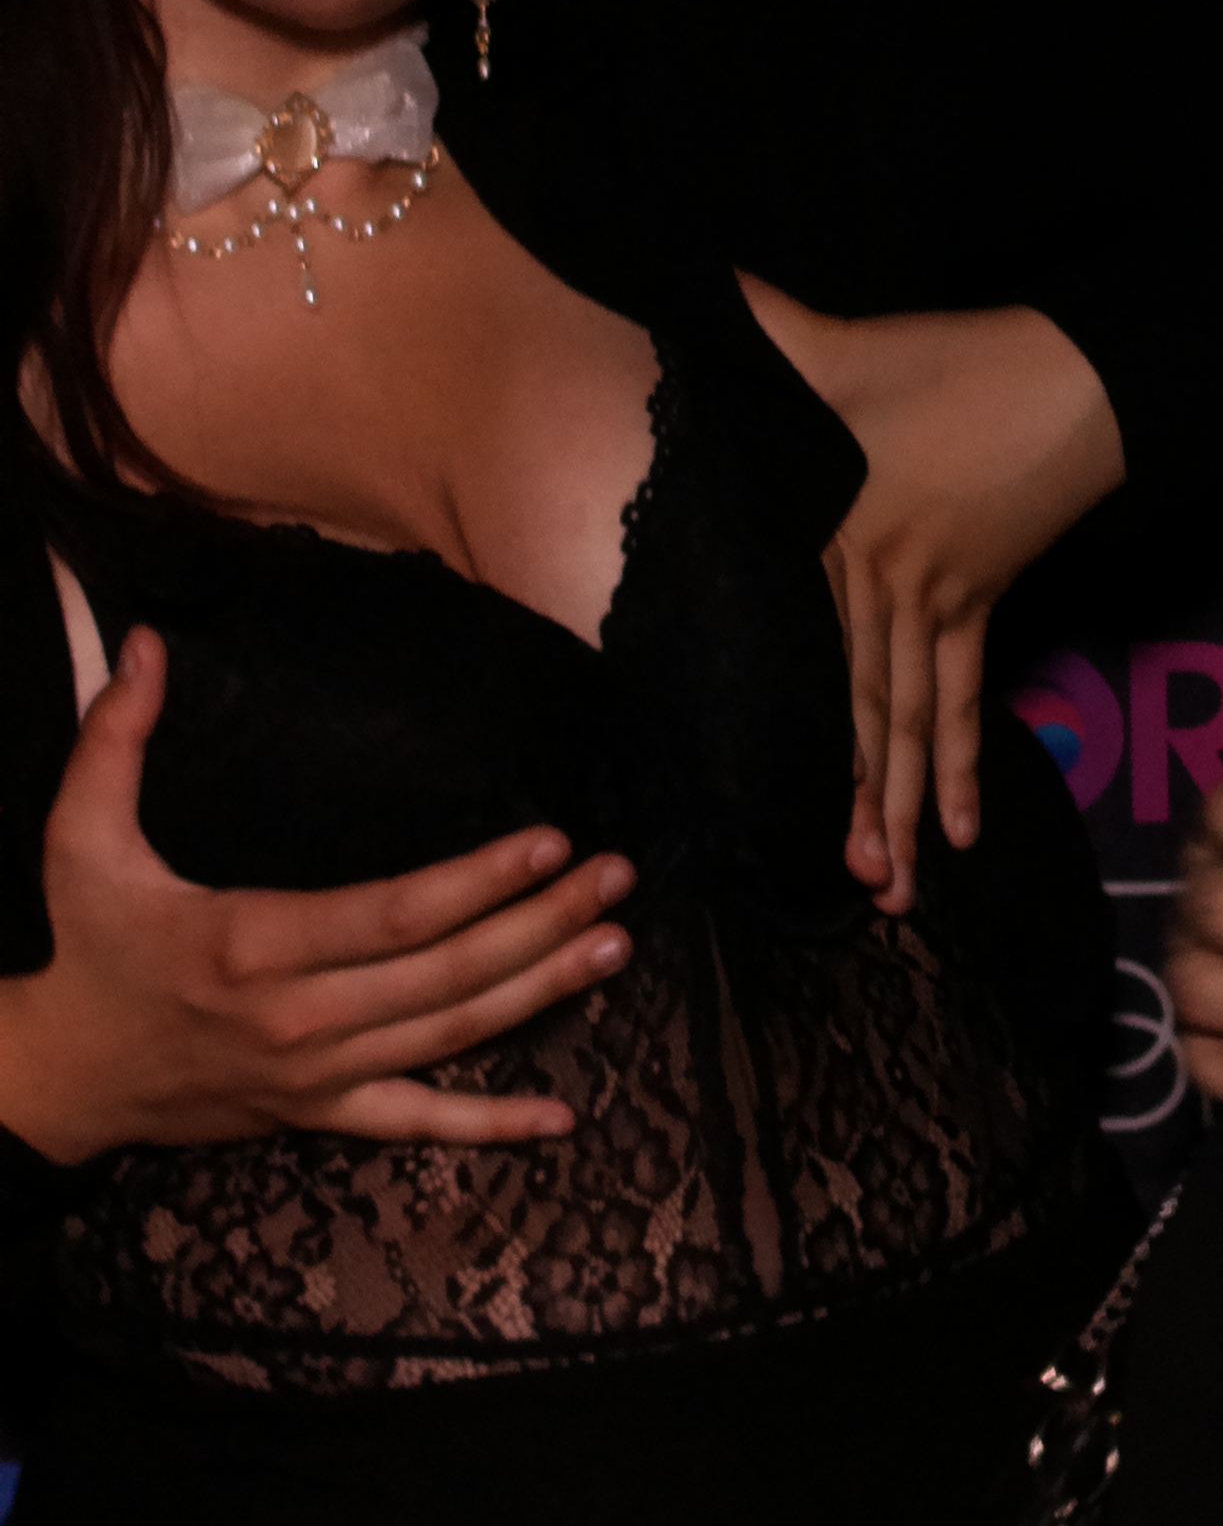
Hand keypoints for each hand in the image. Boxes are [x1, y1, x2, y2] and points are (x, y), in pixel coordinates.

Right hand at [0, 629, 636, 1166]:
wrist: (57, 1079)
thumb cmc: (85, 950)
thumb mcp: (80, 842)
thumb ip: (114, 741)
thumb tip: (142, 644)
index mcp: (250, 944)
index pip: (392, 914)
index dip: (478, 882)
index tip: (551, 841)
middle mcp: (296, 1017)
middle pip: (443, 972)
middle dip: (541, 924)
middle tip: (617, 879)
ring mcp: (315, 1074)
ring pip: (449, 1037)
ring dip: (541, 992)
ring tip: (616, 945)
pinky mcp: (318, 1113)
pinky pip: (416, 1126)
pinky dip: (490, 1126)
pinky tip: (561, 1117)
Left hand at [747, 284, 1126, 914]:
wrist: (1077, 376)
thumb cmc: (957, 362)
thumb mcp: (842, 344)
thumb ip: (762, 323)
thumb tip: (696, 279)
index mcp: (840, 537)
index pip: (808, 655)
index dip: (796, 735)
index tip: (772, 808)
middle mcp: (887, 584)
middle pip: (868, 707)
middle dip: (861, 802)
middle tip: (854, 885)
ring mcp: (943, 598)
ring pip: (917, 717)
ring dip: (911, 804)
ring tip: (903, 886)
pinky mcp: (985, 595)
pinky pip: (967, 694)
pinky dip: (963, 760)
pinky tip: (968, 825)